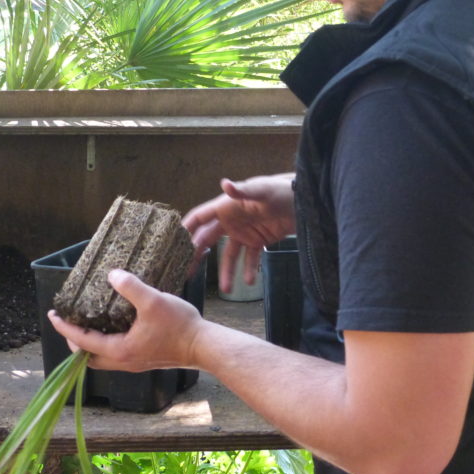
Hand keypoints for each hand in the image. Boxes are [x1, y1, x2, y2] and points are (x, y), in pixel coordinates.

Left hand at [48, 268, 203, 371]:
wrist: (203, 346)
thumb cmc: (179, 326)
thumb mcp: (153, 301)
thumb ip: (131, 287)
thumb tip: (112, 275)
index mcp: (119, 350)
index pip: (82, 340)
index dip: (64, 327)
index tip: (52, 315)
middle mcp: (124, 361)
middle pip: (88, 356)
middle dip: (75, 339)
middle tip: (70, 320)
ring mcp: (135, 362)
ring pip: (102, 358)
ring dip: (91, 343)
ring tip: (90, 322)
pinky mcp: (145, 360)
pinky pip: (117, 354)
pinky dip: (107, 343)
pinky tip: (116, 326)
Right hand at [182, 174, 294, 292]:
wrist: (304, 200)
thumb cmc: (280, 190)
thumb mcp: (262, 190)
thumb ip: (242, 191)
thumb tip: (224, 183)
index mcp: (226, 206)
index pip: (200, 218)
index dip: (185, 230)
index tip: (170, 246)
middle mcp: (231, 220)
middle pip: (208, 240)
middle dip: (197, 256)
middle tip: (186, 274)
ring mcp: (244, 232)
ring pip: (229, 255)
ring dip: (227, 272)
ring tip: (227, 290)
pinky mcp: (259, 240)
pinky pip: (250, 258)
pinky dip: (249, 270)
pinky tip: (249, 283)